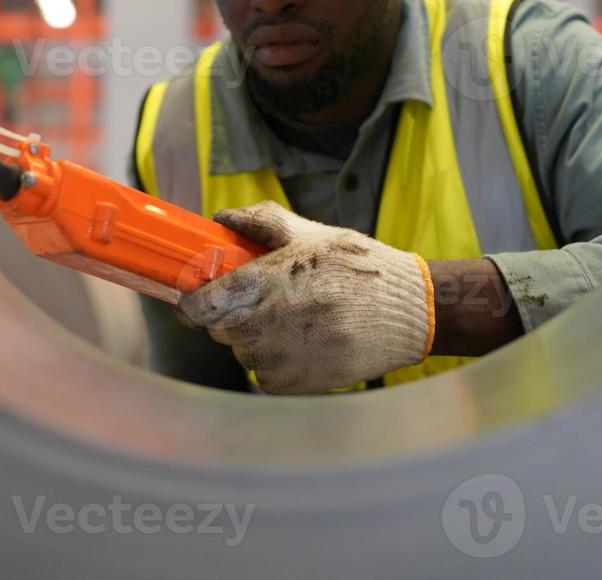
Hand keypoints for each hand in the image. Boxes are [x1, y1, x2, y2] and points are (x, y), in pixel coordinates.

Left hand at [176, 201, 434, 394]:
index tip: (198, 295)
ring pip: (242, 350)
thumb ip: (263, 222)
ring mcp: (278, 358)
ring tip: (297, 319)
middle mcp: (264, 325)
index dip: (193, 300)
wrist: (408, 312)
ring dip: (256, 337)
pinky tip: (306, 341)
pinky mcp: (293, 384)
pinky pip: (264, 373)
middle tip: (266, 299)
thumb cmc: (360, 268)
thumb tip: (223, 217)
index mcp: (264, 283)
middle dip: (233, 313)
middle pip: (220, 327)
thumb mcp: (313, 234)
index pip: (201, 304)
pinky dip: (276, 360)